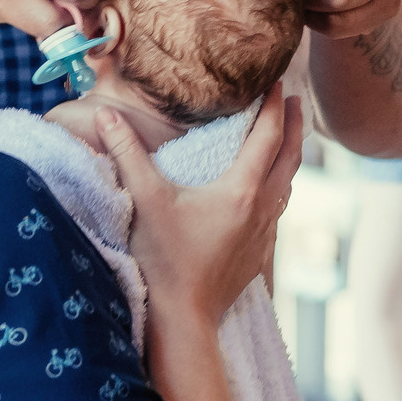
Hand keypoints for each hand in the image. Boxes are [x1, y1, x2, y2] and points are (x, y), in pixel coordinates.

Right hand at [96, 85, 300, 329]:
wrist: (184, 319)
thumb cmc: (164, 260)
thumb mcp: (145, 201)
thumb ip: (127, 154)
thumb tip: (106, 116)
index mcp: (241, 190)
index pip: (268, 136)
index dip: (275, 106)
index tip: (278, 81)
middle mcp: (262, 208)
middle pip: (290, 157)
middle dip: (294, 125)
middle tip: (294, 100)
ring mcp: (264, 233)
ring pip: (288, 184)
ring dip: (289, 156)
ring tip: (286, 139)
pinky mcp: (259, 253)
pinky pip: (278, 208)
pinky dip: (279, 186)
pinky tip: (268, 190)